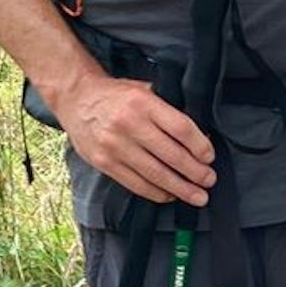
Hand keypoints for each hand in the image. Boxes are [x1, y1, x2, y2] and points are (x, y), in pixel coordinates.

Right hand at [52, 71, 216, 206]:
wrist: (76, 98)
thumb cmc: (116, 94)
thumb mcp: (144, 90)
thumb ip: (167, 109)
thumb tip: (198, 135)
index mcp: (144, 103)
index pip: (180, 127)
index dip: (199, 145)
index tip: (209, 157)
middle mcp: (129, 125)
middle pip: (170, 155)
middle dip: (194, 172)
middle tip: (209, 181)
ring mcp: (115, 146)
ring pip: (155, 174)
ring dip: (180, 188)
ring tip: (197, 196)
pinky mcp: (104, 163)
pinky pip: (135, 184)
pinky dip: (156, 192)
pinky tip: (170, 195)